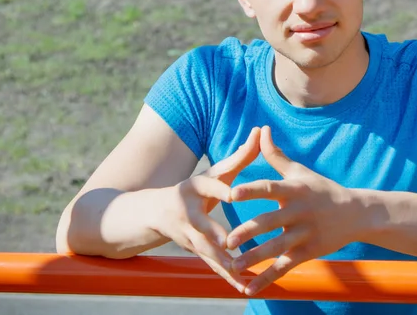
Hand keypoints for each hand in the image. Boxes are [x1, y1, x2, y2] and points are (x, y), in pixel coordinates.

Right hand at [153, 127, 260, 292]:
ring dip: (221, 261)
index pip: (208, 187)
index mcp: (194, 187)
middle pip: (201, 222)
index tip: (232, 194)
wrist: (155, 212)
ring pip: (205, 248)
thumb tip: (261, 129)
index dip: (219, 190)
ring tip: (239, 270)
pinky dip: (226, 277)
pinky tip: (242, 287)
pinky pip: (211, 265)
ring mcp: (187, 233)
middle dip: (213, 232)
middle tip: (228, 242)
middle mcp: (187, 210)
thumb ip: (240, 155)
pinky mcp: (192, 249)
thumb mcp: (214, 172)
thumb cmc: (196, 188)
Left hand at [227, 126, 363, 295]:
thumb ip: (276, 155)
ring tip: (233, 266)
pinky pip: (285, 267)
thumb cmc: (321, 189)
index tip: (231, 194)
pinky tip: (250, 288)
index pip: (269, 188)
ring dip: (254, 258)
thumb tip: (262, 130)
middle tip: (227, 240)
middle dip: (248, 232)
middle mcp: (298, 212)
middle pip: (270, 222)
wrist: (357, 214)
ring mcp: (304, 234)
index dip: (250, 191)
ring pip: (276, 248)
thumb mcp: (299, 171)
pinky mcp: (308, 252)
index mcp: (293, 190)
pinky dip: (268, 279)